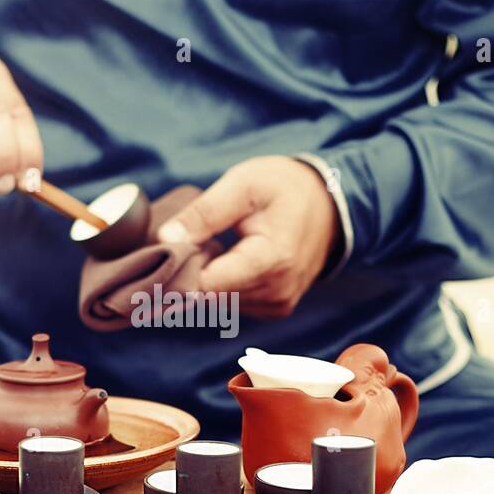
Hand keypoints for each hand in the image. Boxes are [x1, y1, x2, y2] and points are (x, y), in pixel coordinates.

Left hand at [156, 156, 339, 318]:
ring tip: (209, 246)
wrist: (327, 205)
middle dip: (190, 273)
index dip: (181, 269)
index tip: (166, 250)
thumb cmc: (285, 189)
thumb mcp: (243, 184)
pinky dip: (223, 286)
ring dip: (206, 280)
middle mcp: (278, 291)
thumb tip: (166, 238)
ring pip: (220, 302)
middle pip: (211, 296)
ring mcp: (279, 304)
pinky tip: (224, 261)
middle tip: (186, 241)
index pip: (208, 284)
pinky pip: (235, 304)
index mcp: (272, 260)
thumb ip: (204, 212)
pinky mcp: (276, 308)